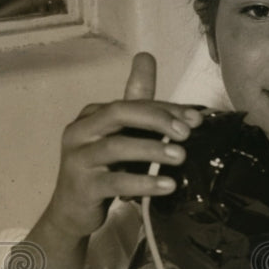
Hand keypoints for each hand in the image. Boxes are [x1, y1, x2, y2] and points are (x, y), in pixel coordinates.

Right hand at [42, 52, 202, 240]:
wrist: (72, 211)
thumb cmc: (102, 169)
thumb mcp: (120, 134)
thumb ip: (136, 102)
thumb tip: (146, 57)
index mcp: (92, 115)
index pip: (131, 103)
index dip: (164, 108)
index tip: (196, 118)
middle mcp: (80, 131)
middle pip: (119, 114)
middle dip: (156, 120)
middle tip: (186, 133)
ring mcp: (78, 159)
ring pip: (117, 147)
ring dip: (153, 150)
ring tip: (181, 157)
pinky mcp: (83, 187)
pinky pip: (115, 182)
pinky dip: (144, 183)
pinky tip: (168, 186)